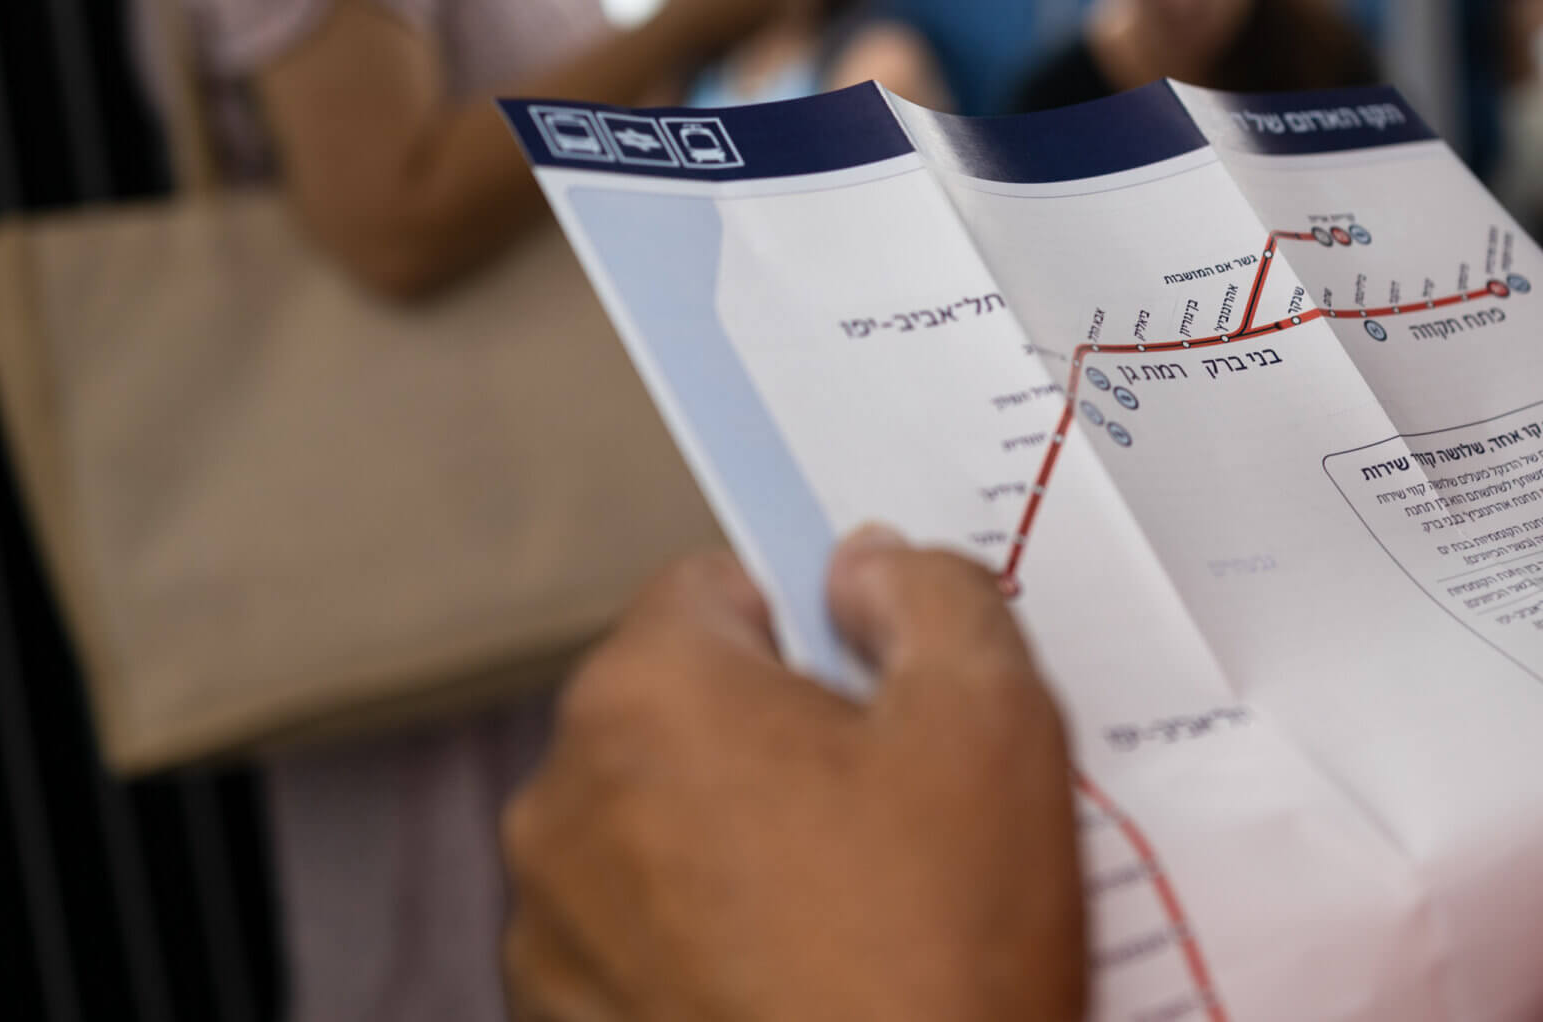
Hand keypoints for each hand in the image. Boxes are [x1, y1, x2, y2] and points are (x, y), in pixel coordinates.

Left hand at [502, 529, 1085, 1021]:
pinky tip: (802, 982)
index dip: (813, 623)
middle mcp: (560, 802)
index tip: (877, 688)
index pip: (715, 586)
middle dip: (777, 741)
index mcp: (646, 697)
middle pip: (681, 712)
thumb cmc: (938, 956)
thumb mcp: (992, 721)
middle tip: (893, 810)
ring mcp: (549, 930)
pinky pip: (636, 938)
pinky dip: (702, 944)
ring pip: (656, 828)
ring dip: (735, 845)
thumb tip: (865, 563)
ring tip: (856, 915)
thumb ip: (929, 593)